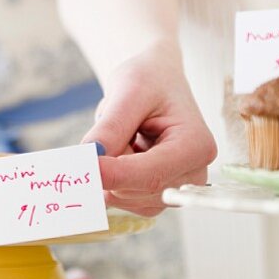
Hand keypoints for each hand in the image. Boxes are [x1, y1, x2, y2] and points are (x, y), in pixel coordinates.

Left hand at [81, 41, 216, 215]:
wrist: (156, 80)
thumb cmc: (150, 79)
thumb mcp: (130, 91)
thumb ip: (112, 126)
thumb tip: (91, 158)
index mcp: (196, 145)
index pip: (151, 175)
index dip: (114, 175)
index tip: (82, 168)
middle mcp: (193, 173)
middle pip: (136, 190)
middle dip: (110, 166)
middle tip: (106, 131)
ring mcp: (177, 187)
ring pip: (126, 198)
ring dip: (111, 170)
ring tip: (124, 136)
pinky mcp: (159, 194)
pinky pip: (124, 199)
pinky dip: (113, 177)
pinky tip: (124, 150)